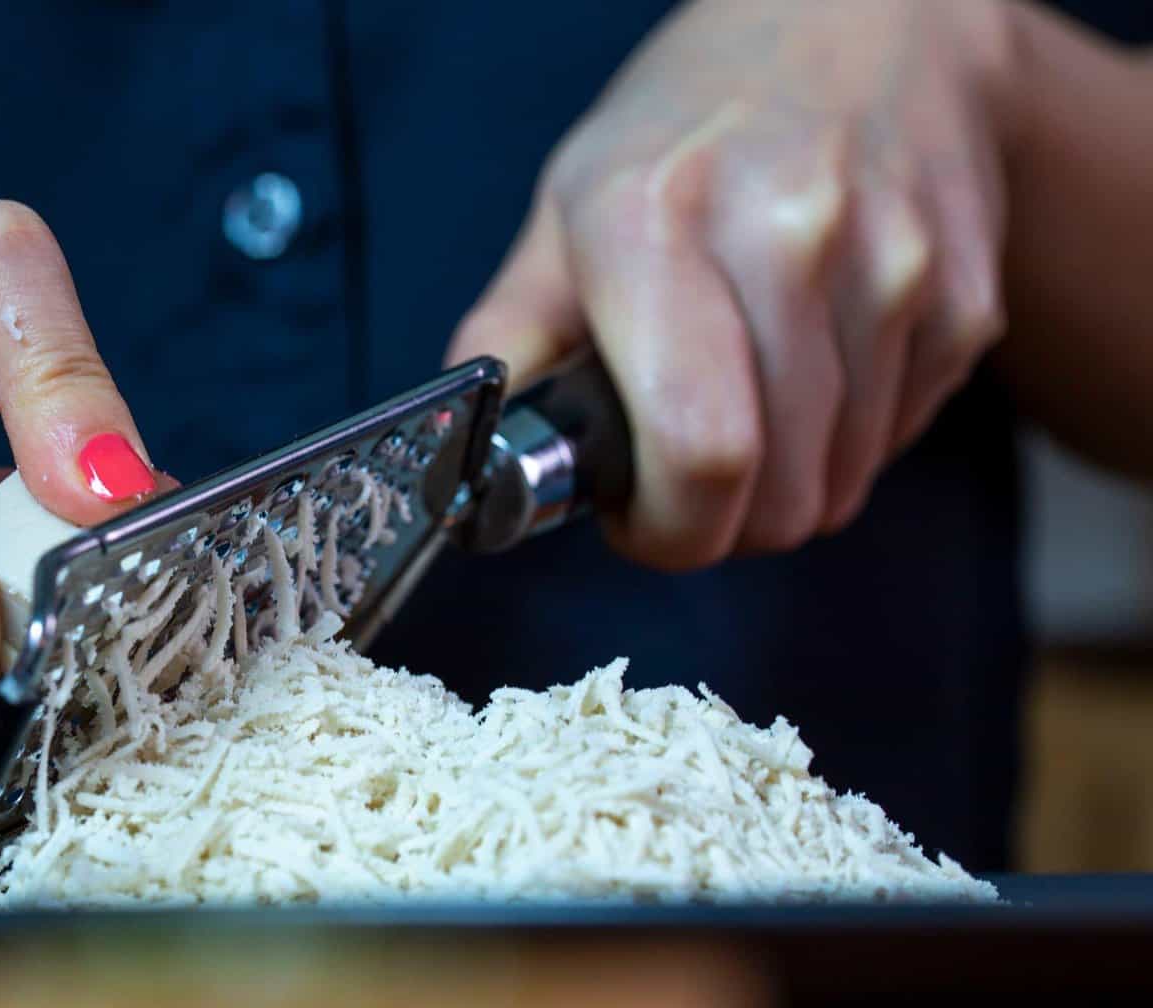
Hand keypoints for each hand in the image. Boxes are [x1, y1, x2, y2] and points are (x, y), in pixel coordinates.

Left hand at [449, 0, 1015, 566]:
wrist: (863, 21)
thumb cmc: (688, 130)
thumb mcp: (565, 209)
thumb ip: (508, 341)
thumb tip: (469, 464)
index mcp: (653, 220)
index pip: (697, 450)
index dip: (668, 531)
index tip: (642, 522)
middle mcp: (786, 234)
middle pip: (776, 494)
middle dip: (720, 524)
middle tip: (687, 478)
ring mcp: (893, 262)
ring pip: (841, 484)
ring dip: (787, 483)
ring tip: (748, 403)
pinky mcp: (964, 294)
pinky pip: (895, 441)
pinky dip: (850, 438)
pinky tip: (817, 362)